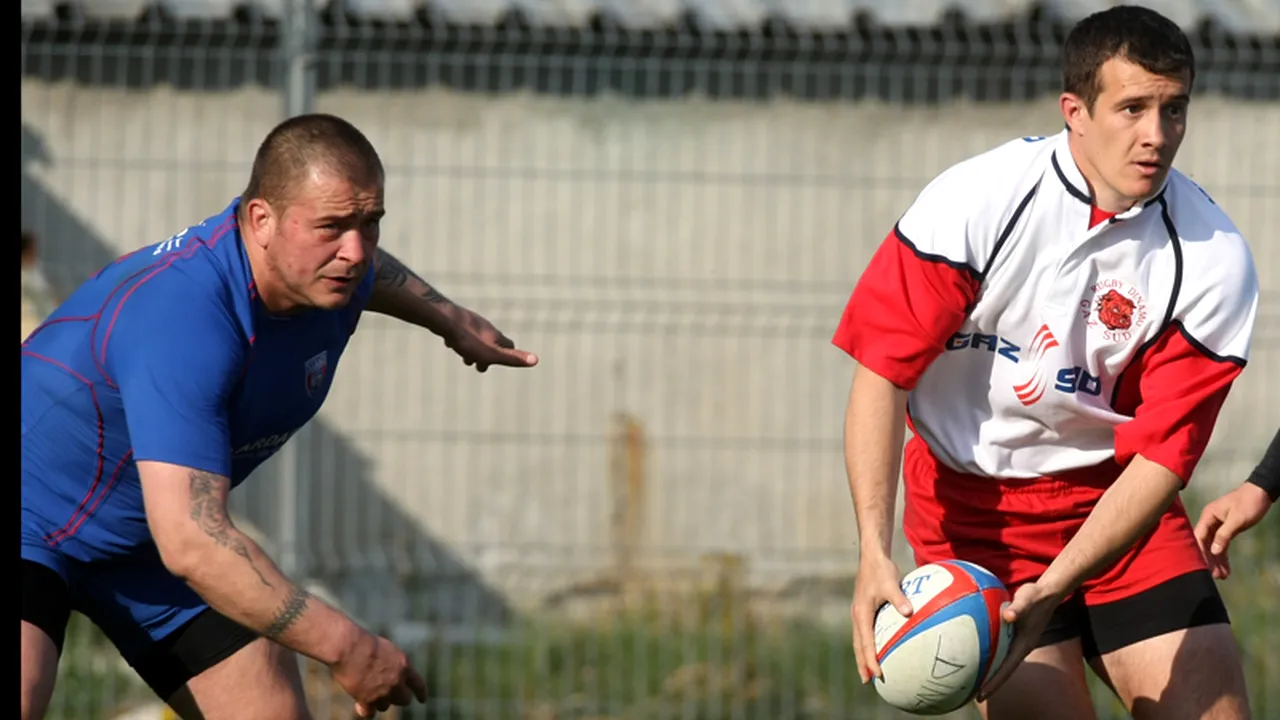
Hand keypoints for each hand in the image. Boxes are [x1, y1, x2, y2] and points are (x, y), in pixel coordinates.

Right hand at [331, 631, 427, 717]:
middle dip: (398, 698)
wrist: (350, 648)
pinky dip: (365, 710)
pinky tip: (360, 706)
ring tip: (369, 691)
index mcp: (404, 666)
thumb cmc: (365, 643)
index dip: (421, 694)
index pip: (418, 685)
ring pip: (385, 706)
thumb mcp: (388, 650)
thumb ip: (395, 664)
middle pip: (404, 700)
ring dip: (379, 701)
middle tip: (390, 694)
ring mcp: (382, 692)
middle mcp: (397, 682)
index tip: (422, 700)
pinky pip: (370, 714)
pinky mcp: (367, 700)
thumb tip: (394, 673)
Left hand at [444, 308, 537, 371]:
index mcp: (495, 336)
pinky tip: (450, 341)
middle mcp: (486, 327)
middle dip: (486, 355)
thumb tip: (536, 360)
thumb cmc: (469, 340)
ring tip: (464, 357)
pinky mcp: (456, 318)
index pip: (509, 346)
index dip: (508, 356)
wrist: (445, 320)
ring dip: (472, 348)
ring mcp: (471, 321)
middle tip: (477, 365)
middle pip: (491, 342)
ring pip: (475, 336)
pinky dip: (459, 338)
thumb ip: (512, 358)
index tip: (500, 363)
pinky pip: (460, 329)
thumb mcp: (492, 353)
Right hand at [851, 554, 913, 683]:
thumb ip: (899, 598)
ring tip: (869, 671)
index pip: (865, 643)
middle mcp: (858, 615)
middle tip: (867, 681)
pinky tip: (878, 648)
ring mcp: (860, 612)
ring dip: (863, 656)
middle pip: (858, 645)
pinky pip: (866, 632)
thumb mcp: (891, 582)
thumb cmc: (881, 569)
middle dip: (862, 663)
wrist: (872, 556)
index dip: (871, 660)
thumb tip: (909, 612)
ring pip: (860, 640)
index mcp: (861, 613)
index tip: (877, 675)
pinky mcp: (864, 609)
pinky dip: (869, 644)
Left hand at [977, 582, 1062, 701]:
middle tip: (972, 694)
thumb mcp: (1027, 600)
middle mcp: (1019, 646)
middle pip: (1002, 670)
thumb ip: (1018, 608)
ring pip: (999, 660)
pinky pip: (997, 647)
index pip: (1007, 669)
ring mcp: (1015, 641)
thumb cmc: (1036, 596)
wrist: (1045, 591)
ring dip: (987, 669)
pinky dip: (986, 651)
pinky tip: (971, 650)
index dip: (994, 682)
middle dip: (988, 682)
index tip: (982, 694)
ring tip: (969, 678)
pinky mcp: (1011, 633)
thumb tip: (1008, 615)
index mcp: (1024, 645)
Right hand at [1194, 483, 1272, 579]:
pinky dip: (1223, 556)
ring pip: (1213, 546)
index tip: (1203, 566)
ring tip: (1221, 576)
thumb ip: (1224, 535)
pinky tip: (1226, 568)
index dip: (1199, 552)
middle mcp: (1210, 521)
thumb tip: (1214, 551)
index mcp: (1209, 516)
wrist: (1261, 492)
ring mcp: (1218, 525)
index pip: (1199, 536)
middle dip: (1209, 560)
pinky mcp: (1227, 529)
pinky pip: (1222, 545)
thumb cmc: (1249, 502)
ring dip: (1217, 560)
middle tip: (1214, 576)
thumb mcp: (1238, 519)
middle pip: (1205, 544)